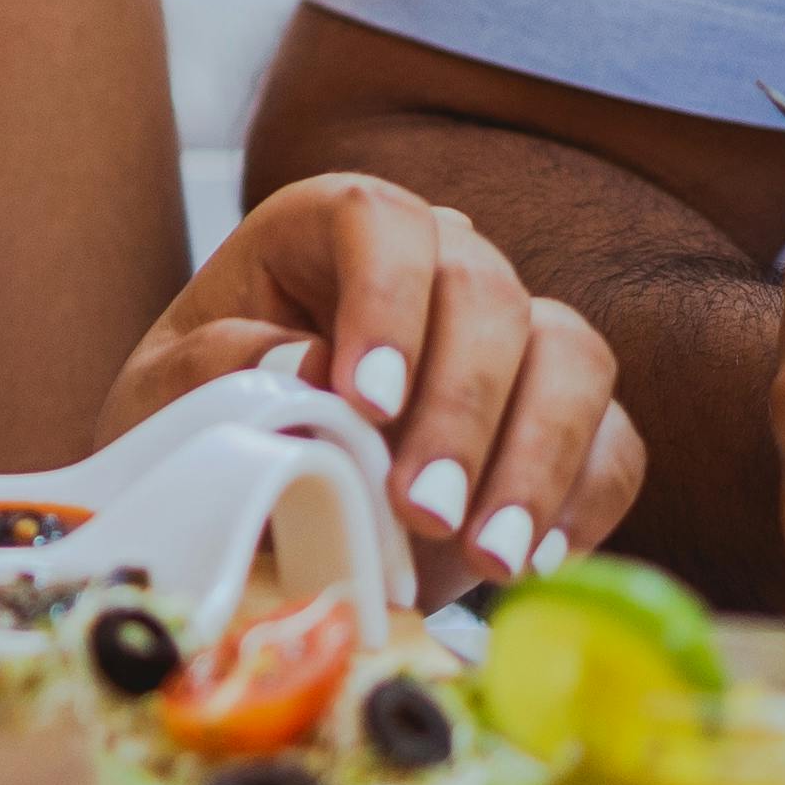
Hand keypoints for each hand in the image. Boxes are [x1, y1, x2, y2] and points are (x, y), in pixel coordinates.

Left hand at [109, 173, 645, 609]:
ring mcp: (512, 338)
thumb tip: (307, 362)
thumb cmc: (207, 426)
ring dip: (535, 460)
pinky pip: (614, 440)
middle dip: (459, 410)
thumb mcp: (170, 399)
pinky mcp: (566, 419)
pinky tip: (533, 563)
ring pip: (571, 357)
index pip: (379, 222)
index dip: (385, 302)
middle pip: (487, 293)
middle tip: (419, 513)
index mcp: (324, 232)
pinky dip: (584, 501)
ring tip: (487, 559)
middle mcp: (435, 265)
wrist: (257, 506)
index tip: (366, 401)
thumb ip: (219, 371)